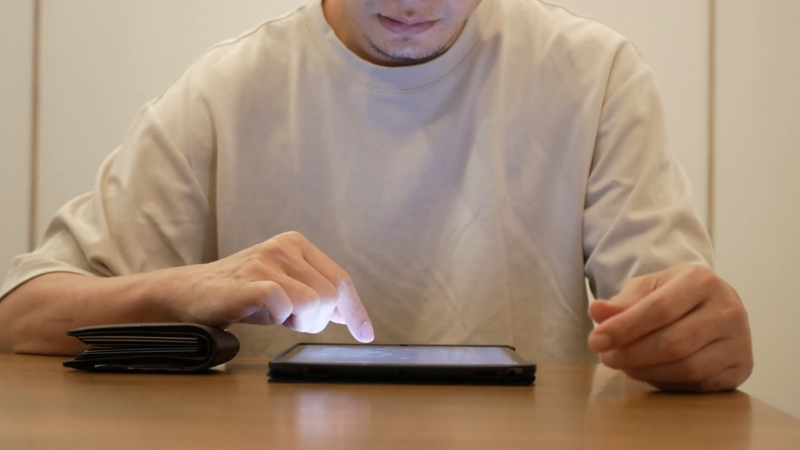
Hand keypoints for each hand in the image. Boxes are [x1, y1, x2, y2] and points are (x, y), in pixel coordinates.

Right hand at [162, 231, 373, 341]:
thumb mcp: (285, 289)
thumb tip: (349, 314)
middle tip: (288, 320)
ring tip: (273, 315)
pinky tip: (263, 313)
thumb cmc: (240, 293)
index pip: (340, 279)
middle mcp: (284, 247)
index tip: (365, 334)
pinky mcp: (248, 279)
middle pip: (329, 296)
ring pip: (312, 304)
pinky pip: (284, 304)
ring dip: (296, 321)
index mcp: (296, 244)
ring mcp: (265, 260)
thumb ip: (316, 295)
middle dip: (315, 320)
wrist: (190, 294)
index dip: (355, 310)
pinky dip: (279, 316)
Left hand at [587, 265, 752, 391]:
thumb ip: (621, 303)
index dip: (624, 328)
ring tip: (624, 365)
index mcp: (702, 280)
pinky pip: (699, 384)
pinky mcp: (742, 367)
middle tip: (606, 358)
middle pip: (673, 343)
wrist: (708, 306)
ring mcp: (740, 340)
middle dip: (632, 354)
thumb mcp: (645, 290)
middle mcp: (729, 309)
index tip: (595, 340)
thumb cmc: (671, 296)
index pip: (658, 309)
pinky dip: (667, 382)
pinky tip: (649, 372)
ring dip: (647, 372)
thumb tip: (596, 311)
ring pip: (687, 368)